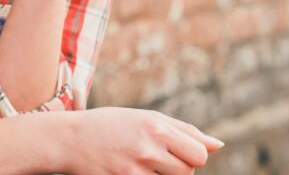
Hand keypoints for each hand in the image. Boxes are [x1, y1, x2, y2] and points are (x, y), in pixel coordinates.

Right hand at [64, 107, 223, 174]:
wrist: (70, 139)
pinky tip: (130, 170)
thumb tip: (218, 146)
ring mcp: (135, 170)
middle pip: (188, 172)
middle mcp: (149, 148)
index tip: (175, 152)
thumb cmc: (113, 126)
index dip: (191, 156)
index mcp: (158, 127)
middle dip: (177, 168)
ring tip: (141, 164)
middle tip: (156, 159)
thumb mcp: (147, 118)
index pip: (199, 154)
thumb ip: (184, 131)